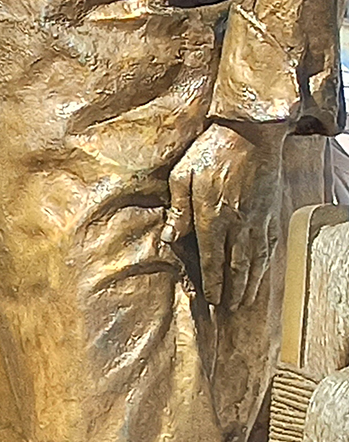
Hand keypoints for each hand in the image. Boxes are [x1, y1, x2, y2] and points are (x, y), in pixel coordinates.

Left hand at [166, 120, 284, 316]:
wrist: (251, 133)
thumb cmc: (211, 150)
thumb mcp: (182, 174)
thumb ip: (178, 208)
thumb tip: (171, 237)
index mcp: (212, 215)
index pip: (212, 257)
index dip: (212, 281)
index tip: (211, 299)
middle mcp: (238, 222)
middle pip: (236, 265)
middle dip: (232, 289)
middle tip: (228, 308)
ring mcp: (258, 219)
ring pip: (256, 259)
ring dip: (251, 282)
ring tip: (245, 300)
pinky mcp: (271, 211)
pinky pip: (270, 244)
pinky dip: (267, 263)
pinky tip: (263, 272)